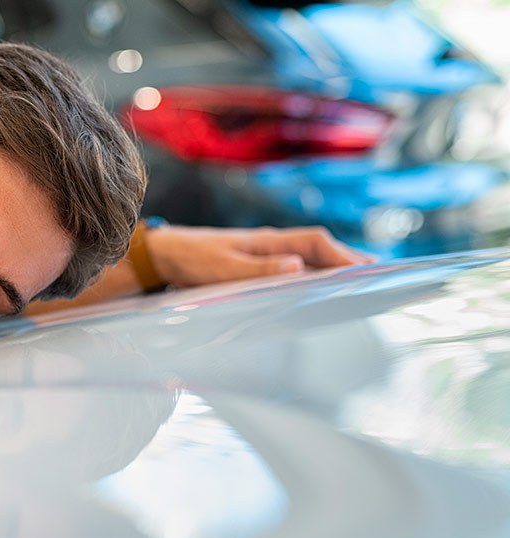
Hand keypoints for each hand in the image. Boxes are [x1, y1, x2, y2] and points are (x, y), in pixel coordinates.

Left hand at [146, 225, 373, 287]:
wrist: (164, 254)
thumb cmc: (192, 259)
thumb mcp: (223, 267)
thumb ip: (258, 270)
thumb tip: (298, 267)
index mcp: (268, 241)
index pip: (316, 243)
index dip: (343, 256)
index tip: (366, 270)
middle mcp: (272, 244)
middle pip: (320, 248)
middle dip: (349, 260)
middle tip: (381, 277)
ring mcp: (266, 253)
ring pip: (310, 257)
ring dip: (335, 267)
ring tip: (362, 284)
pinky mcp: (258, 264)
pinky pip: (295, 267)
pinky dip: (315, 275)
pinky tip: (322, 289)